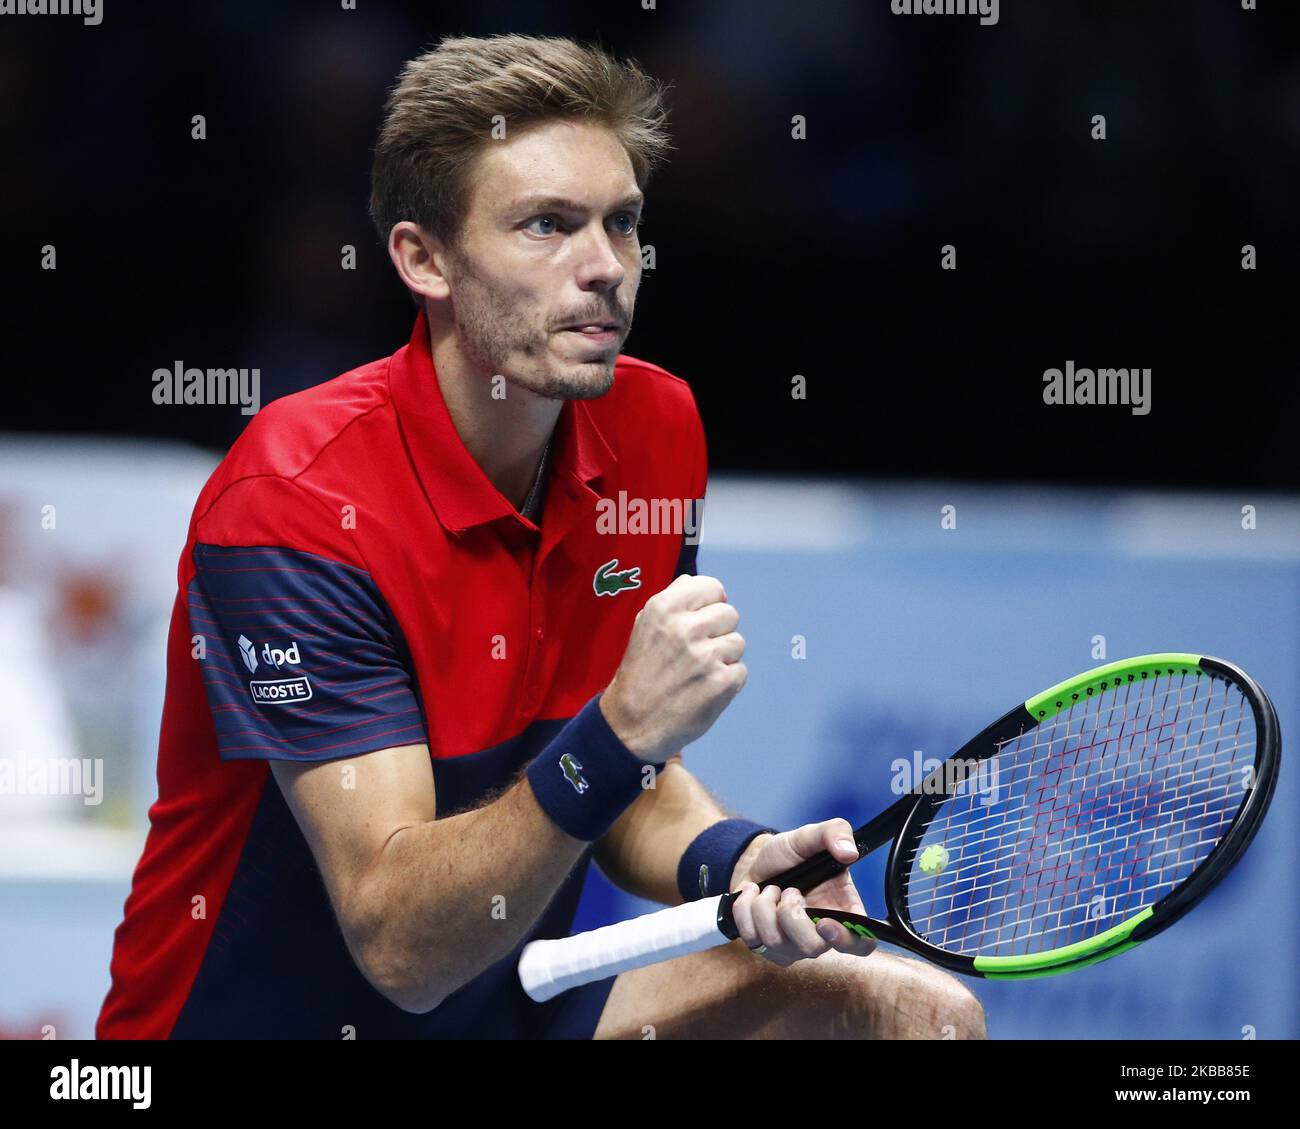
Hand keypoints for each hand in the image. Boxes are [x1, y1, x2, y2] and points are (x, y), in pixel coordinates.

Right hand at [600, 574, 745, 762]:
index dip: (711, 604)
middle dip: (718, 632)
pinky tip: (704, 689)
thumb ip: (671, 599)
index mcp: (665, 607)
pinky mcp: (722, 682)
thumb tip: (696, 583)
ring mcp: (706, 656)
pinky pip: (741, 671)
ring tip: (698, 672)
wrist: (631, 723)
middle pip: (730, 614)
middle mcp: (686, 628)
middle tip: (696, 652)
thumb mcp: (643, 626)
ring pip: (738, 642)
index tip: (702, 620)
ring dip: (723, 658)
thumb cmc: (640, 673)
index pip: (713, 587)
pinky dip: (727, 682)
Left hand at [729, 819, 875, 966]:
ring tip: (770, 888)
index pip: (861, 944)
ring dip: (764, 905)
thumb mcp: (810, 835)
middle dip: (791, 914)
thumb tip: (848, 851)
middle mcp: (820, 935)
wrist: (756, 861)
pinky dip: (745, 909)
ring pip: (775, 942)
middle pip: (812, 948)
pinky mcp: (765, 947)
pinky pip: (750, 937)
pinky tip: (753, 895)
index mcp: (842, 910)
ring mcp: (791, 946)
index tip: (824, 922)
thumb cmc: (790, 855)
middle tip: (789, 890)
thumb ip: (834, 833)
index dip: (846, 940)